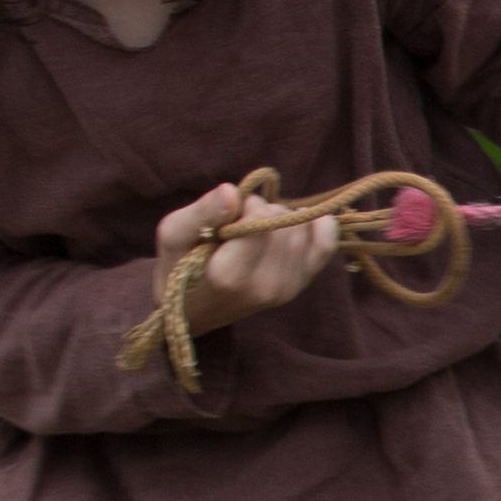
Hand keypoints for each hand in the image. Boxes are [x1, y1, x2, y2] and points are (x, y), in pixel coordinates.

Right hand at [153, 183, 342, 336]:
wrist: (195, 309)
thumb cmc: (180, 266)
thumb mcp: (174, 235)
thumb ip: (200, 212)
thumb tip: (232, 191)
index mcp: (230, 277)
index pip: (262, 221)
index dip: (246, 207)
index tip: (229, 216)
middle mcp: (265, 287)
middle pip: (284, 223)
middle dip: (264, 210)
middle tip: (241, 222)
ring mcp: (287, 289)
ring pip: (302, 228)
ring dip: (282, 218)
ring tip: (256, 231)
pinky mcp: (301, 285)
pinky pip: (326, 243)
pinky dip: (317, 225)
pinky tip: (295, 223)